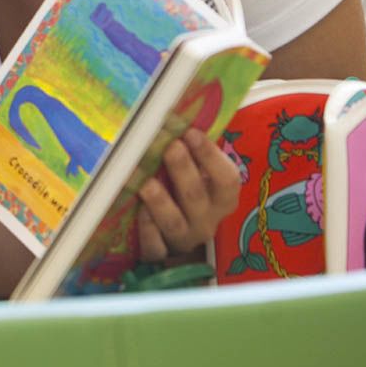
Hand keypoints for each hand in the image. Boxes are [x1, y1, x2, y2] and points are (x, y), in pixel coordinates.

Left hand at [136, 128, 240, 261]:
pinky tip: (138, 213)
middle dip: (183, 170)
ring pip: (175, 223)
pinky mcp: (163, 253)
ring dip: (161, 202)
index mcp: (221, 198)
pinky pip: (156, 248)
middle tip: (171, 146)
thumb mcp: (199, 175)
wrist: (181, 237)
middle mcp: (207, 220)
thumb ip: (193, 152)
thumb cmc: (188, 193)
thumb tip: (175, 113)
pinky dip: (147, 231)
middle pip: (197, 197)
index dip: (210, 156)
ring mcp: (185, 238)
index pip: (227, 179)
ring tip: (147, 183)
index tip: (191, 132)